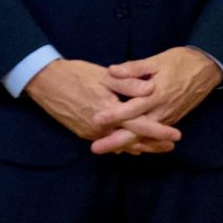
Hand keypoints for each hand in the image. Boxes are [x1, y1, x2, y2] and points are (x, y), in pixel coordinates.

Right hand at [25, 58, 182, 153]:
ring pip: (120, 144)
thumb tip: (150, 90)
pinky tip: (131, 145)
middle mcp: (101, 127)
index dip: (159, 132)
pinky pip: (108, 142)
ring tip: (157, 148)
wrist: (45, 82)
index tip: (176, 136)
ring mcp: (91, 133)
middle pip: (132, 141)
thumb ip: (128, 84)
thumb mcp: (105, 75)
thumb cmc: (77, 75)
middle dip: (152, 144)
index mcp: (109, 111)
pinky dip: (122, 144)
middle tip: (171, 146)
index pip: (140, 126)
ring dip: (139, 146)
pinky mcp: (83, 132)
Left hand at [90, 46, 222, 154]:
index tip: (96, 119)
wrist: (207, 69)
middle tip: (94, 148)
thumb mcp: (158, 60)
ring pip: (145, 136)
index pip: (132, 108)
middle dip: (116, 141)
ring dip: (126, 144)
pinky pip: (154, 135)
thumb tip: (112, 70)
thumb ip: (135, 68)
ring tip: (107, 150)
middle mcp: (162, 110)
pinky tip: (127, 146)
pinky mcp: (172, 119)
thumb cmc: (181, 62)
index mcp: (156, 94)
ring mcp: (168, 117)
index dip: (114, 115)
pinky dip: (141, 142)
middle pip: (136, 131)